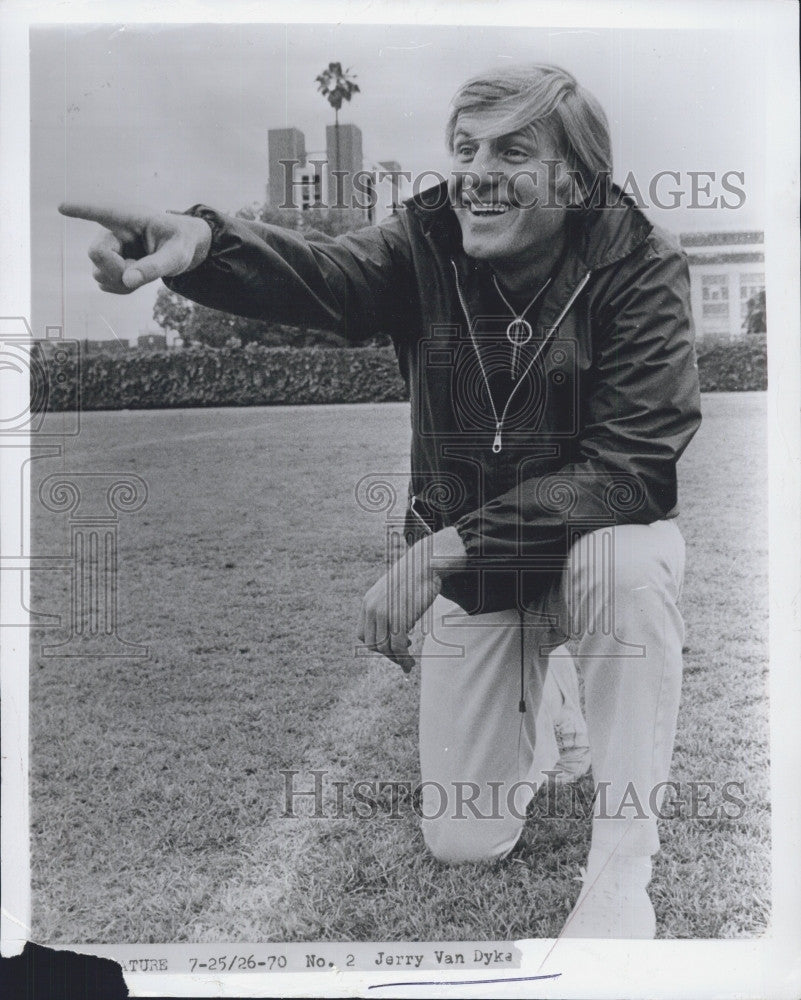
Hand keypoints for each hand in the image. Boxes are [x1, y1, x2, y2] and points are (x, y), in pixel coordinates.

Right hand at [58, 202, 212, 292]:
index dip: (81, 210)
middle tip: (141, 272)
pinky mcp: (106, 264)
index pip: (102, 212)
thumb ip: (154, 267)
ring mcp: (107, 248)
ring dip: (122, 281)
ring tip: (143, 271)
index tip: (61, 207)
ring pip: (98, 273)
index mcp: (131, 218)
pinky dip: (122, 288)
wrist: (178, 248)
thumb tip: (127, 281)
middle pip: (96, 253)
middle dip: (116, 270)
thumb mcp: (176, 256)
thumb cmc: (179, 244)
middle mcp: (112, 231)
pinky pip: (104, 283)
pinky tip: (136, 278)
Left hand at [357, 526, 467, 671]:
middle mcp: (372, 608)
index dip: (376, 645)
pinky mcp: (400, 617)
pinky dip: (404, 660)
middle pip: (372, 645)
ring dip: (397, 661)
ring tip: (409, 665)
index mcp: (368, 602)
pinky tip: (411, 663)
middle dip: (387, 655)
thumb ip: (388, 608)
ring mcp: (385, 613)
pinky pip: (398, 647)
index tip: (392, 646)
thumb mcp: (393, 591)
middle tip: (403, 658)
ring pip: (385, 649)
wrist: (426, 562)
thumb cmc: (415, 576)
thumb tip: (397, 629)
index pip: (363, 635)